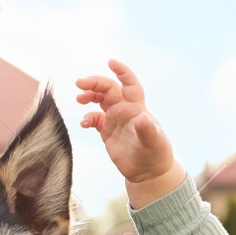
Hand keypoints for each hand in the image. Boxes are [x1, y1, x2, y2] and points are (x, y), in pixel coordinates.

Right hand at [73, 59, 185, 204]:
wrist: (148, 172)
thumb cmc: (156, 155)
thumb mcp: (154, 142)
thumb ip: (147, 130)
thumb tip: (143, 118)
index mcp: (137, 108)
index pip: (130, 84)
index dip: (122, 71)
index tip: (111, 62)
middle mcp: (125, 110)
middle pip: (108, 88)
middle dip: (94, 83)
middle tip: (79, 84)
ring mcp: (115, 119)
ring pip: (99, 99)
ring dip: (89, 95)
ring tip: (79, 99)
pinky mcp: (107, 131)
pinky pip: (93, 118)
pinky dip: (87, 118)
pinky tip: (84, 124)